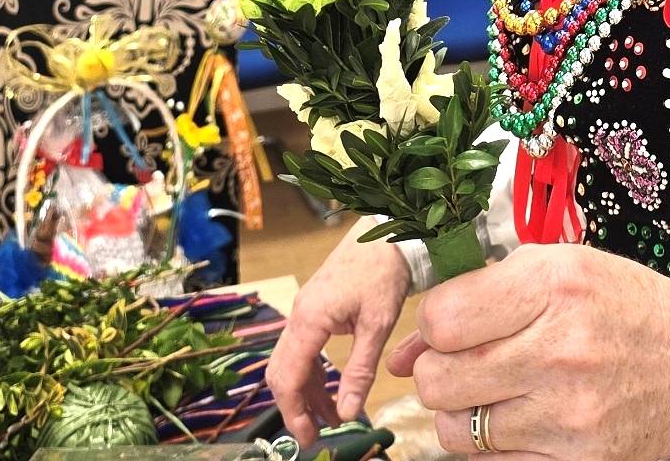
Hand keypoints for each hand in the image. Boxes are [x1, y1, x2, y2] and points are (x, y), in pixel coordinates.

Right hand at [266, 218, 412, 448]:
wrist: (388, 231)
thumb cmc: (384, 271)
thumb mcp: (377, 324)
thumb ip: (359, 371)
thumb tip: (346, 413)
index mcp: (309, 320)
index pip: (287, 377)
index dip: (294, 412)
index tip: (308, 438)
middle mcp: (299, 316)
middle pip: (281, 372)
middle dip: (295, 406)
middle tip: (315, 435)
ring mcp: (305, 311)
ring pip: (291, 362)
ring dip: (306, 392)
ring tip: (331, 418)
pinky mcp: (315, 308)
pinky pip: (303, 348)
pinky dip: (313, 373)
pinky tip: (331, 390)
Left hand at [385, 243, 669, 459]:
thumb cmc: (624, 308)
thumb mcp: (561, 271)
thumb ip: (479, 296)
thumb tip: (403, 351)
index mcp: (555, 284)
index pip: (442, 319)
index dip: (434, 325)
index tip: (453, 326)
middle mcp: (561, 349)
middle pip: (439, 380)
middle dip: (438, 372)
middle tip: (466, 363)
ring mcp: (569, 413)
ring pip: (456, 430)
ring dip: (462, 413)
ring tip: (494, 392)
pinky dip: (492, 446)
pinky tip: (518, 419)